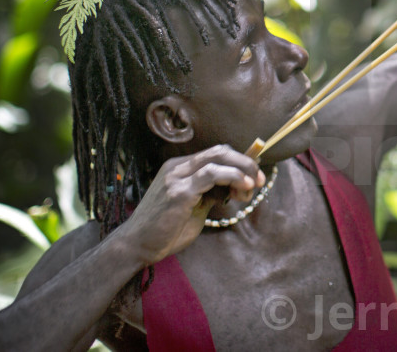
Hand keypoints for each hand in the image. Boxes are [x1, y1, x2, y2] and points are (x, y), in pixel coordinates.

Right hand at [115, 144, 264, 263]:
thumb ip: (211, 194)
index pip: (216, 153)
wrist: (137, 246)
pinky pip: (211, 174)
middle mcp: (177, 167)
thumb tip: (236, 187)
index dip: (239, 161)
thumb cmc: (166, 230)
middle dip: (245, 163)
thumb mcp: (195, 207)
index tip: (255, 176)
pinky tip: (242, 188)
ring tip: (252, 188)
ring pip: (218, 157)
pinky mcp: (179, 191)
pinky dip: (232, 177)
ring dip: (242, 170)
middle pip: (220, 150)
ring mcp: (177, 176)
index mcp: (180, 168)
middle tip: (260, 180)